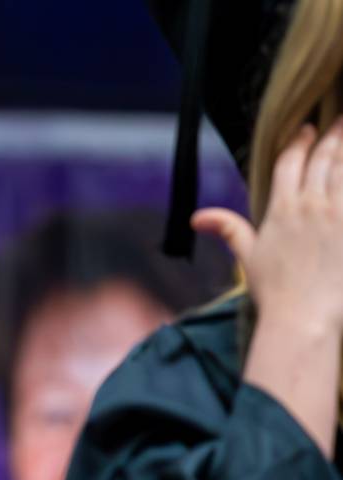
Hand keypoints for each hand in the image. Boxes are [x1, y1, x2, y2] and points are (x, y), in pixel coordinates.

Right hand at [194, 121, 342, 334]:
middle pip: (324, 158)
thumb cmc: (274, 290)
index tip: (307, 128)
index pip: (290, 162)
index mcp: (282, 208)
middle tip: (340, 119)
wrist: (303, 316)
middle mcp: (311, 205)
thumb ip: (227, 229)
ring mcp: (339, 215)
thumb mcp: (246, 257)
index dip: (299, 141)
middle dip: (332, 135)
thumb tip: (197, 217)